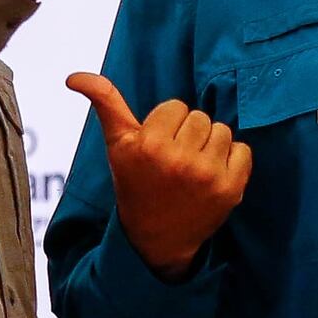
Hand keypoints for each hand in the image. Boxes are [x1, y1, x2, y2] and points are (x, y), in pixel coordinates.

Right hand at [67, 72, 251, 278]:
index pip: (175, 107)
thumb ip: (105, 103)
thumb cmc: (136, 184)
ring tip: (193, 168)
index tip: (157, 148)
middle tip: (175, 160)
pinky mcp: (231, 190)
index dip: (167, 125)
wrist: (156, 241)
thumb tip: (74, 76)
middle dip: (189, 134)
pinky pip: (244, 150)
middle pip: (200, 117)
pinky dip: (233, 160)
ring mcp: (207, 176)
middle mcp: (178, 160)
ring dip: (211, 145)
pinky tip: (213, 177)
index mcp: (149, 145)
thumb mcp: (117, 145)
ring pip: (222, 130)